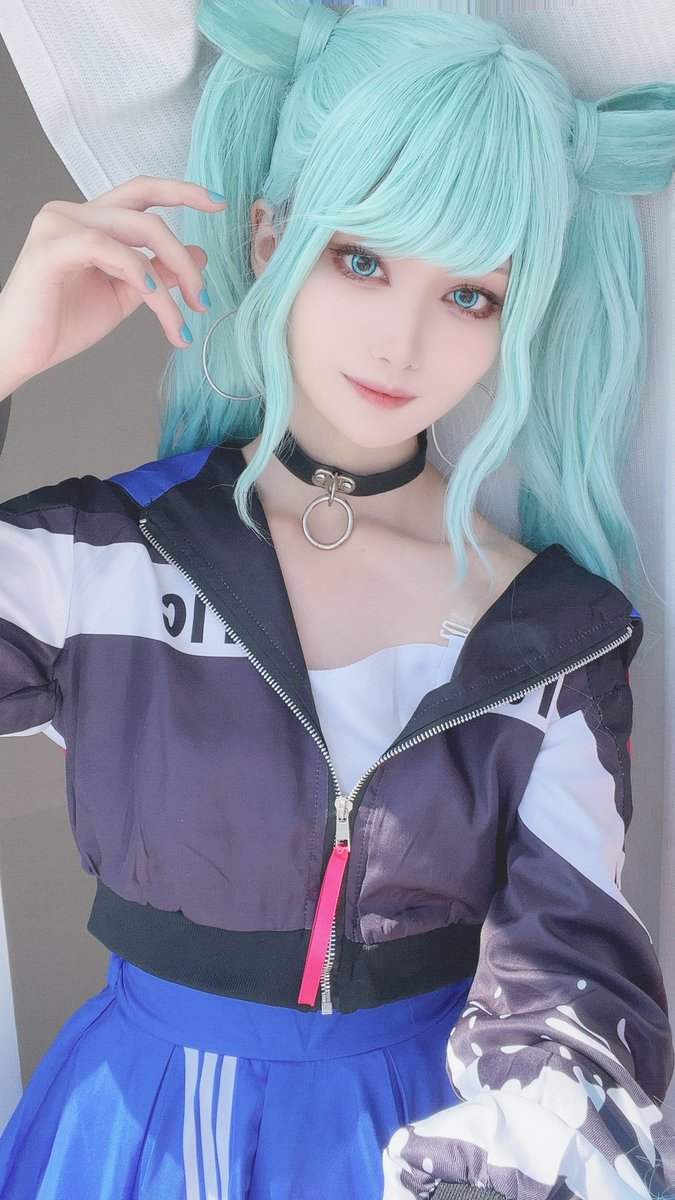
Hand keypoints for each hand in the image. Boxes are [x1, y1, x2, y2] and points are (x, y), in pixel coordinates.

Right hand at [0, 174, 227, 385]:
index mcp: (91, 221)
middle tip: (203, 298)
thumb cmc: (61, 324)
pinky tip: (153, 294)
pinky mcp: (51, 246)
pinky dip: (138, 270)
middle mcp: (73, 213)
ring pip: (136, 232)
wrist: (21, 353)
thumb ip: (156, 272)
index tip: (219, 203)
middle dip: (184, 257)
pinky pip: (108, 247)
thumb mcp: (123, 296)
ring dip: (171, 276)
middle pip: (148, 215)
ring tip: (184, 316)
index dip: (182, 191)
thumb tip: (198, 254)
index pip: (142, 193)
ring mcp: (59, 224)